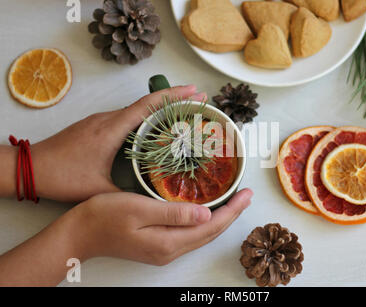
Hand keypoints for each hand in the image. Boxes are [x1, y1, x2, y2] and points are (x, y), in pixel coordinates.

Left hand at [31, 85, 205, 201]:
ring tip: (181, 114)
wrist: (31, 167)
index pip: (148, 105)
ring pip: (136, 109)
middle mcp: (108, 119)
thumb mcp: (99, 189)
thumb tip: (153, 198)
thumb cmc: (62, 176)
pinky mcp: (96, 126)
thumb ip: (128, 193)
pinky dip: (145, 117)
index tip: (194, 91)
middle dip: (174, 98)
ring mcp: (101, 121)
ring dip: (159, 108)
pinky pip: (126, 116)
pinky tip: (153, 129)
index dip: (174, 95)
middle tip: (197, 101)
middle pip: (146, 102)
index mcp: (112, 129)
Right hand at [70, 189, 252, 264]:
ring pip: (201, 235)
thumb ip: (174, 213)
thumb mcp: (139, 210)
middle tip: (246, 195)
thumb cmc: (104, 216)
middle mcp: (170, 251)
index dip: (232, 210)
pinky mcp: (157, 246)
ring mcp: (163, 250)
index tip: (247, 194)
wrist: (79, 234)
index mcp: (169, 242)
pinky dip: (204, 221)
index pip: (211, 226)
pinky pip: (190, 234)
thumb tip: (208, 214)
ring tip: (234, 202)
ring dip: (220, 218)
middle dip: (232, 214)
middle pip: (210, 233)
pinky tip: (207, 211)